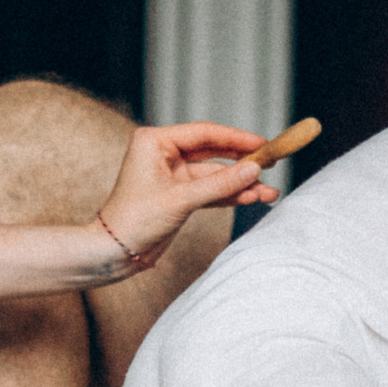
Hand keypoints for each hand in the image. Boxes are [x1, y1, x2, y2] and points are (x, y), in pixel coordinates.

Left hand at [94, 121, 272, 264]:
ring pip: (215, 175)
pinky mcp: (179, 195)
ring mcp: (173, 175)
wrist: (115, 252)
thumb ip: (219, 184)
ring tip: (269, 192)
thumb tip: (254, 170)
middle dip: (243, 162)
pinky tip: (252, 198)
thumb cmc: (134, 220)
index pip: (204, 133)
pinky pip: (210, 190)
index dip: (236, 138)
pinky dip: (229, 195)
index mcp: (155, 141)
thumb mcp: (180, 200)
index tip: (263, 143)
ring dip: (240, 184)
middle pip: (213, 152)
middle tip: (273, 163)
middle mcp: (164, 154)